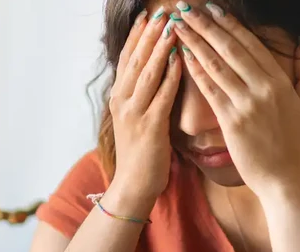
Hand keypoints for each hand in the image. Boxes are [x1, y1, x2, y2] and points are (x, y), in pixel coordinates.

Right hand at [109, 8, 181, 198]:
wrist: (133, 185)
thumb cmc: (140, 154)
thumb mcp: (135, 120)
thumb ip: (142, 96)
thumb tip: (155, 74)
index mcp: (118, 98)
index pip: (127, 60)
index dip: (136, 37)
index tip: (146, 17)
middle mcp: (122, 102)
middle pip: (135, 60)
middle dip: (148, 35)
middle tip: (161, 13)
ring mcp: (134, 113)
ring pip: (147, 73)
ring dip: (160, 48)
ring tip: (171, 27)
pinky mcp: (149, 126)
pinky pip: (161, 95)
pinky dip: (171, 75)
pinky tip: (181, 59)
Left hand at [172, 2, 299, 194]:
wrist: (283, 177)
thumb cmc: (291, 141)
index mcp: (281, 81)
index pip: (251, 44)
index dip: (230, 25)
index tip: (213, 9)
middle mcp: (265, 87)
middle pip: (231, 48)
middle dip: (206, 26)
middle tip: (187, 8)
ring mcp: (248, 103)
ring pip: (217, 65)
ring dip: (195, 42)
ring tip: (178, 26)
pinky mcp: (231, 120)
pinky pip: (210, 90)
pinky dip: (195, 70)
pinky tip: (182, 55)